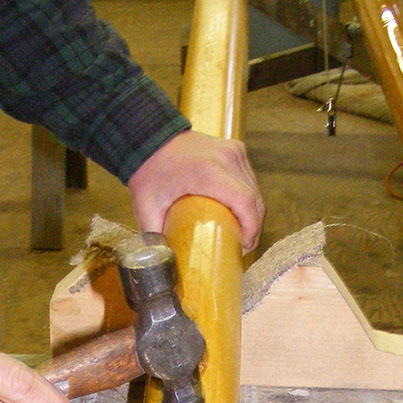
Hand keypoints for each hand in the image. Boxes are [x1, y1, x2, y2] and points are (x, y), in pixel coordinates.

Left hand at [127, 130, 264, 251]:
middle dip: (253, 226)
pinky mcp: (235, 149)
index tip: (244, 246)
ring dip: (252, 212)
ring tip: (240, 232)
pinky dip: (248, 197)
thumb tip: (163, 266)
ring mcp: (234, 151)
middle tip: (241, 246)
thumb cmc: (148, 170)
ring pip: (255, 189)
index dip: (252, 228)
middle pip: (254, 198)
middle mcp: (227, 158)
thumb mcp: (147, 207)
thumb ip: (155, 238)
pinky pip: (249, 178)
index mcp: (208, 172)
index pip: (245, 202)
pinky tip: (238, 213)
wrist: (148, 137)